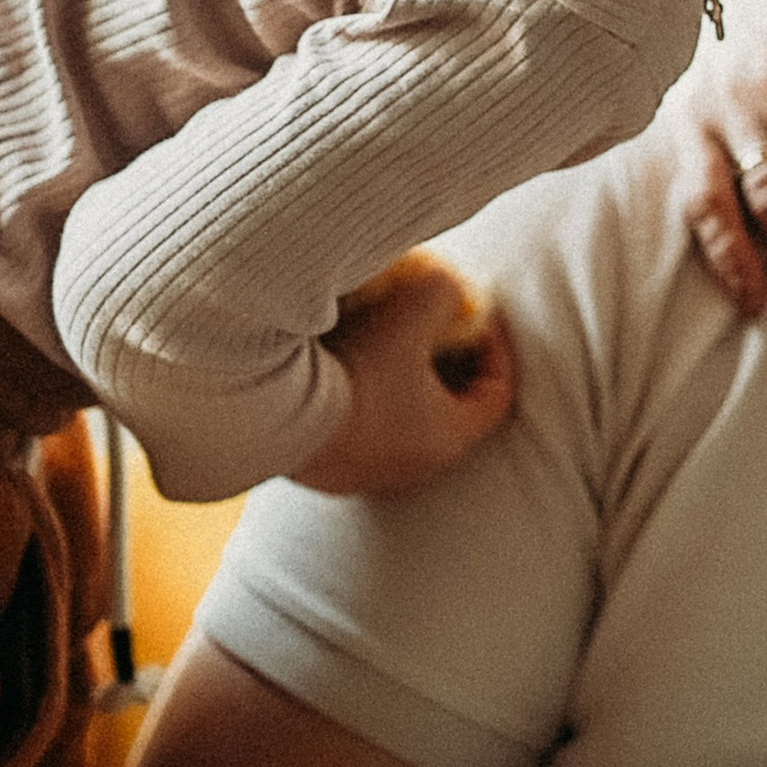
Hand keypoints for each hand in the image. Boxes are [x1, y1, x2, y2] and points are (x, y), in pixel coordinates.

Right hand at [292, 252, 517, 496]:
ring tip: (381, 330)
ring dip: (398, 373)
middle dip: (444, 357)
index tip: (478, 312)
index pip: (497, 394)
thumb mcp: (410, 314)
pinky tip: (338, 355)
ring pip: (399, 415)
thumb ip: (443, 295)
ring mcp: (365, 472)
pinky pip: (356, 423)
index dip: (497, 347)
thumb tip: (447, 293)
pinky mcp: (324, 467)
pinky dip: (360, 389)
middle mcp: (411, 467)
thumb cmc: (355, 370)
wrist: (269, 416)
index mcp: (447, 439)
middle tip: (431, 318)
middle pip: (447, 406)